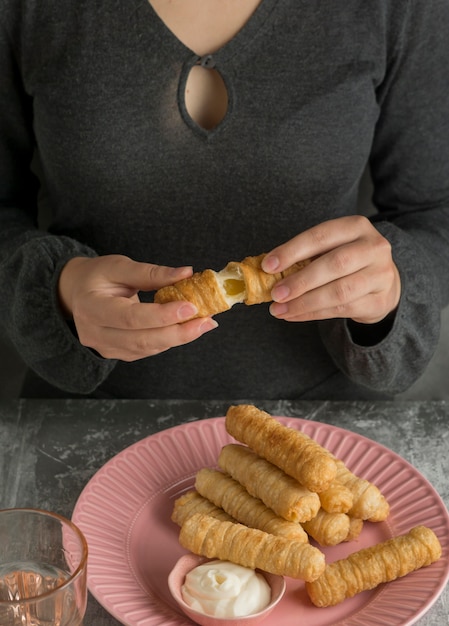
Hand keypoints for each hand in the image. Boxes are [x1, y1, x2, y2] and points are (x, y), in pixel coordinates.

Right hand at [58, 255, 217, 360]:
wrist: (75, 294)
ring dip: (178, 338)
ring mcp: (105, 348)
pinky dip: (169, 340)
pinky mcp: (117, 354)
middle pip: (141, 340)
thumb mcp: (119, 266)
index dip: (162, 315)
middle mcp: (95, 333)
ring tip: (204, 324)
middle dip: (178, 333)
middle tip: (206, 321)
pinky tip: (187, 328)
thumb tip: (186, 273)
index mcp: (92, 307)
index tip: (191, 306)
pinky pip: (147, 350)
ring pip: (147, 348)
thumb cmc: (97, 277)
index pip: (130, 317)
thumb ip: (151, 272)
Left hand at [262, 216, 400, 323]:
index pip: (321, 236)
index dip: (292, 251)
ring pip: (339, 292)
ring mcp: (381, 275)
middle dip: (300, 281)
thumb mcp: (331, 249)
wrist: (384, 283)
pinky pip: (342, 309)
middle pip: (334, 264)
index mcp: (356, 227)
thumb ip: (305, 256)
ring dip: (304, 303)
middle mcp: (373, 248)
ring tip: (280, 309)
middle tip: (276, 294)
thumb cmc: (348, 263)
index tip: (268, 265)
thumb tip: (268, 270)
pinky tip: (295, 315)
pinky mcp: (380, 300)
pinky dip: (313, 314)